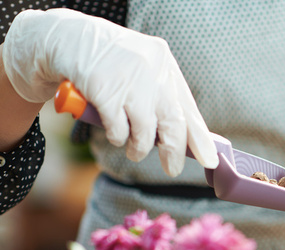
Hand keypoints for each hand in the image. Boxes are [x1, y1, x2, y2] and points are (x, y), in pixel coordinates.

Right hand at [2, 9, 217, 175]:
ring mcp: (128, 78)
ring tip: (134, 150)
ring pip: (145, 131)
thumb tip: (187, 141)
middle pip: (172, 123)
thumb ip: (164, 99)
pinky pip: (118, 129)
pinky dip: (118, 137)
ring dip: (139, 148)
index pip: (189, 110)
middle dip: (173, 152)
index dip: (200, 139)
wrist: (68, 39)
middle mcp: (152, 69)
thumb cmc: (113, 65)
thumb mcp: (145, 72)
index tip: (210, 160)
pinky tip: (114, 132)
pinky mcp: (103, 88)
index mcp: (166, 66)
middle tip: (172, 169)